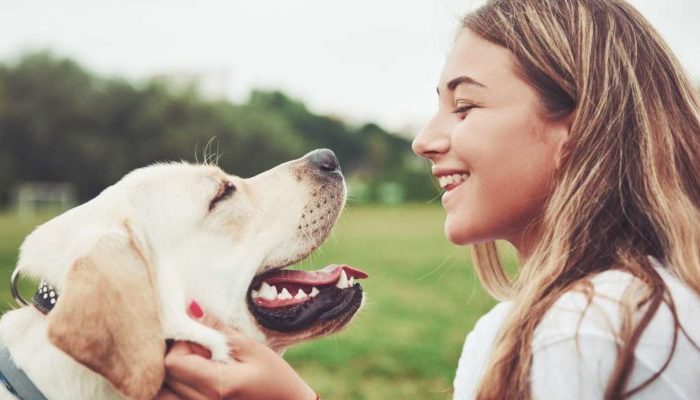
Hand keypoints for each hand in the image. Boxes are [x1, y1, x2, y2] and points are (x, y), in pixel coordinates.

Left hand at [154, 302, 316, 399]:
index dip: (180, 345)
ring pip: (162, 391)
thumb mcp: (251, 347)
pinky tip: (189, 377)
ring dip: (171, 374)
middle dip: (175, 356)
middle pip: (164, 376)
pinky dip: (172, 388)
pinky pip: (169, 399)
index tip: (199, 339)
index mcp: (217, 385)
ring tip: (194, 364)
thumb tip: (190, 307)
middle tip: (200, 350)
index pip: (173, 362)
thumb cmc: (275, 378)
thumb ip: (218, 330)